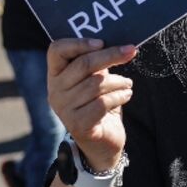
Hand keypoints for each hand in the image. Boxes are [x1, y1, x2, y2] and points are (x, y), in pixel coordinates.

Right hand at [47, 38, 135, 171]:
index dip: (78, 43)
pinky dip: (119, 96)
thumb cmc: (98, 105)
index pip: (56, 50)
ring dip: (119, 81)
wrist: (101, 144)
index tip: (101, 42)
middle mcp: (55, 91)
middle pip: (83, 64)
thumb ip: (96, 63)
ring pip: (97, 84)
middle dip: (111, 55)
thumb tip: (119, 44)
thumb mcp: (94, 80)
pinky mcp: (78, 125)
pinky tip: (126, 95)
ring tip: (127, 83)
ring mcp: (64, 109)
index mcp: (55, 75)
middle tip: (131, 51)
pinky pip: (102, 103)